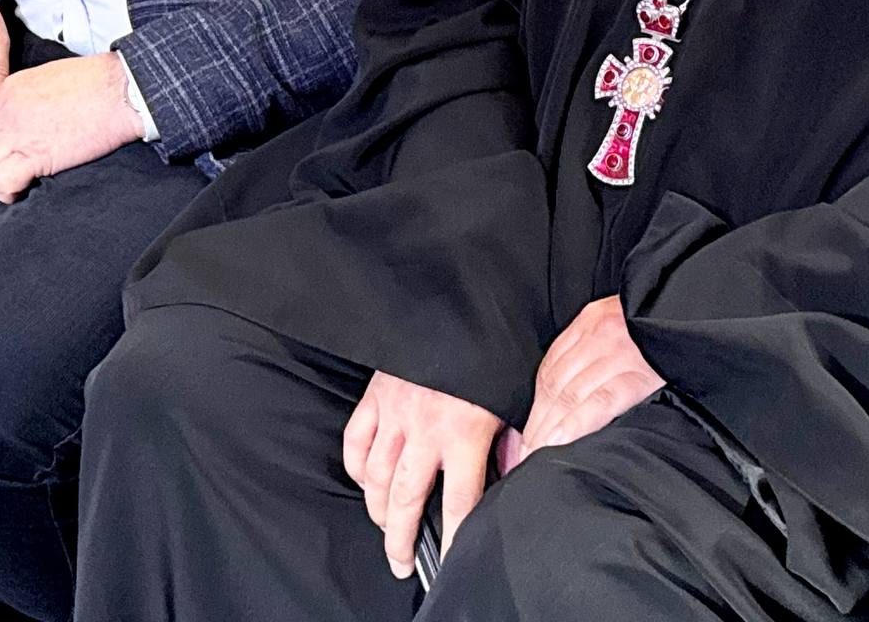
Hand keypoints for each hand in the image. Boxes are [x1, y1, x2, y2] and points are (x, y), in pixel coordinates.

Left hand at [0, 53, 142, 200]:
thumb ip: (22, 101)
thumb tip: (19, 126)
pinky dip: (8, 191)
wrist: (119, 90)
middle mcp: (6, 111)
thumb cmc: (94, 84)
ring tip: (14, 186)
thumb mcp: (44, 80)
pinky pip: (3, 180)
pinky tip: (22, 189)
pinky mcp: (37, 155)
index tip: (0, 157)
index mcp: (7, 91)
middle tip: (6, 176)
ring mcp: (18, 132)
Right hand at [343, 371, 501, 578]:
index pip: (457, 502)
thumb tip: (513, 473)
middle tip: (402, 564)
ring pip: (375, 475)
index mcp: (464, 432)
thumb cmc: (490, 351)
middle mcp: (424, 428)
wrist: (458, 304)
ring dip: (377, 509)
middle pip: (404, 499)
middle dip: (400, 539)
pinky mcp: (376, 394)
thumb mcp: (513, 397)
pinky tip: (366, 481)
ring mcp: (395, 411)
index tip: (447, 561)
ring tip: (385, 528)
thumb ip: (512, 439)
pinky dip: (357, 466)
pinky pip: (356, 440)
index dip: (451, 539)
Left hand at [502, 295, 662, 469]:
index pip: (549, 371)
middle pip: (555, 386)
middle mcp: (600, 335)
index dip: (533, 408)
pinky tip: (562, 441)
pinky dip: (578, 422)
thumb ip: (595, 354)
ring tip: (536, 458)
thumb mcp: (621, 328)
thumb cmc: (660, 333)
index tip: (521, 438)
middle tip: (522, 458)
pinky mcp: (642, 373)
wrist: (694, 318)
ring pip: (571, 394)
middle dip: (536, 425)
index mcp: (590, 322)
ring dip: (549, 429)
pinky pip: (602, 399)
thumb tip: (564, 404)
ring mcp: (620, 353)